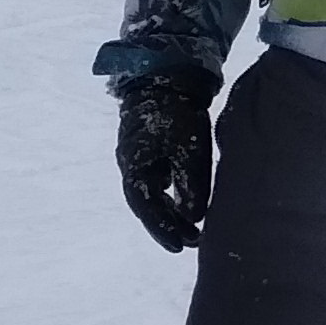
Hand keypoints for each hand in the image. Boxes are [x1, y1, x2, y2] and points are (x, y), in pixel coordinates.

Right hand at [114, 73, 214, 249]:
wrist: (165, 77)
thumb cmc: (176, 111)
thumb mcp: (188, 147)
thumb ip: (190, 183)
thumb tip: (193, 216)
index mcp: (135, 165)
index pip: (145, 206)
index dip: (161, 228)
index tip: (178, 246)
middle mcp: (131, 166)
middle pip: (147, 205)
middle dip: (168, 226)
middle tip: (192, 243)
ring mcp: (138, 159)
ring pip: (152, 196)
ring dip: (171, 215)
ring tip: (194, 233)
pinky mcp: (149, 153)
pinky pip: (157, 184)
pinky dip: (171, 199)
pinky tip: (186, 209)